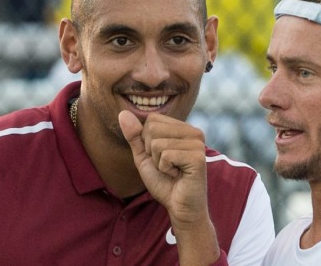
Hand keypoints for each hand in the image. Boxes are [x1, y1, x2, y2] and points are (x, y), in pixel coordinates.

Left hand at [119, 110, 220, 264]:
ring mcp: (197, 143)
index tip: (161, 157)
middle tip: (167, 166)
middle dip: (151, 152)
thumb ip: (134, 136)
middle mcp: (194, 132)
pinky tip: (178, 175)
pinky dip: (165, 169)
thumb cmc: (164, 182)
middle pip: (153, 128)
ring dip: (158, 162)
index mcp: (183, 128)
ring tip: (173, 171)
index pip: (152, 120)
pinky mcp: (197, 157)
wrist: (179, 207)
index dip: (147, 142)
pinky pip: (165, 155)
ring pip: (157, 143)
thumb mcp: (144, 157)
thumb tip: (122, 113)